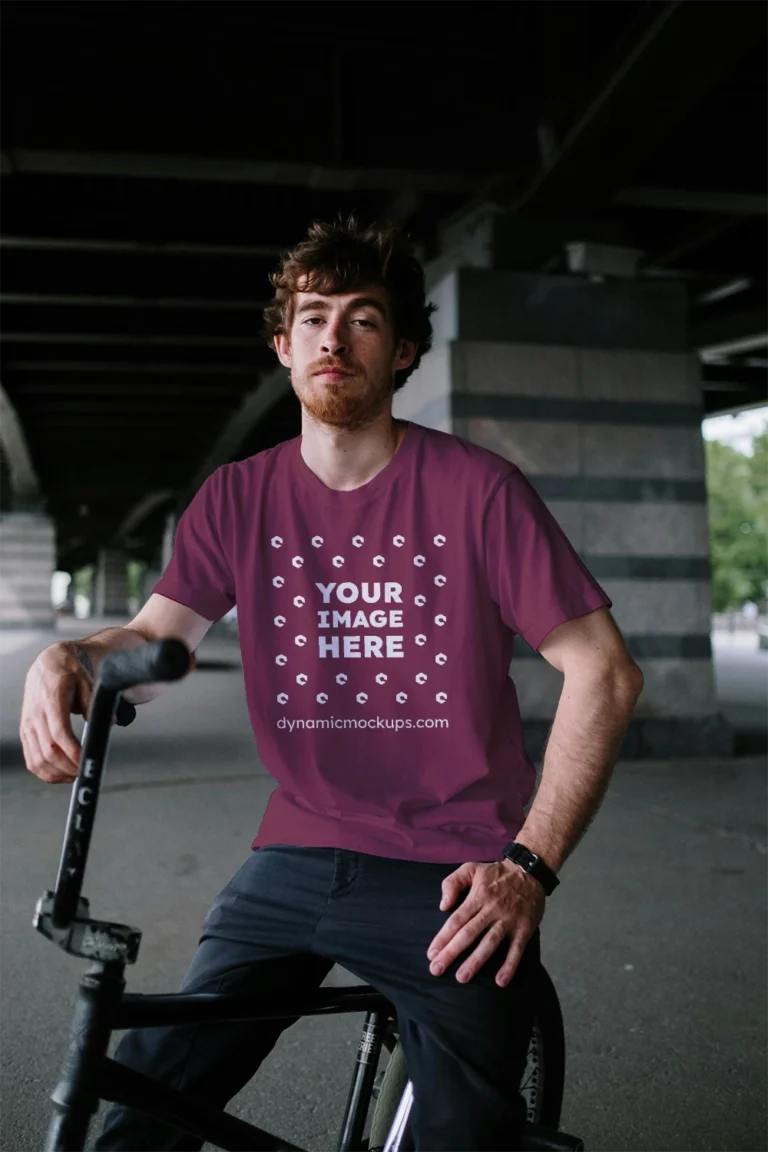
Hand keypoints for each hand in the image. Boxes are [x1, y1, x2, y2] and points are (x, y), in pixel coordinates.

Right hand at [20, 644, 91, 782]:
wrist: (49, 663)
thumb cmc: (69, 670)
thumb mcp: (87, 680)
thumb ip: (94, 703)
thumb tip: (108, 723)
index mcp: (51, 699)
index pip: (59, 733)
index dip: (72, 752)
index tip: (85, 762)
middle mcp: (36, 714)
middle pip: (48, 751)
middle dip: (68, 767)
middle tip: (84, 771)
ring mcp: (28, 724)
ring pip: (36, 759)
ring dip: (56, 773)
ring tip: (74, 775)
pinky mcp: (26, 731)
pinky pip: (30, 758)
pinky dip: (44, 771)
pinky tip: (60, 773)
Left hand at [426, 860, 544, 986]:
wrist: (530, 871)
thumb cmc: (496, 873)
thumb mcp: (471, 868)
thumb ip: (452, 883)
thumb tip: (443, 906)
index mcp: (477, 896)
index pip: (456, 920)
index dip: (443, 937)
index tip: (431, 954)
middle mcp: (492, 909)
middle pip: (469, 933)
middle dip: (452, 953)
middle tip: (437, 970)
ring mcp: (509, 920)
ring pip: (490, 943)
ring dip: (476, 961)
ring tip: (461, 978)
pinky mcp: (525, 928)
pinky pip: (517, 949)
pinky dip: (509, 965)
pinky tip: (500, 981)